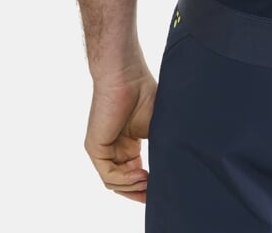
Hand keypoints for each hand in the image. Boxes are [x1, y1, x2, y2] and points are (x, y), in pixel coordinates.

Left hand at [84, 52, 157, 203]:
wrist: (127, 74)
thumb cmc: (144, 93)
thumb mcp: (157, 127)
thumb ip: (161, 149)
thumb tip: (176, 170)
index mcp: (129, 145)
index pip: (135, 175)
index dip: (148, 187)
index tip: (164, 190)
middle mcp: (115, 149)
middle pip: (124, 183)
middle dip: (140, 193)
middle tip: (156, 196)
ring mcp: (104, 149)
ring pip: (116, 183)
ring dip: (134, 187)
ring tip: (150, 182)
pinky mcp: (95, 147)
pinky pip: (109, 175)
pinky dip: (125, 179)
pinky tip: (141, 175)